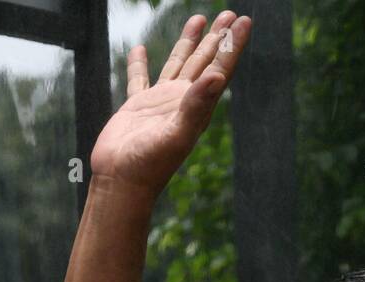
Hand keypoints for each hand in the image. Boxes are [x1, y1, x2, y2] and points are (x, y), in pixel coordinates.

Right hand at [90, 11, 251, 196]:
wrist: (122, 182)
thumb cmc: (150, 165)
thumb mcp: (177, 134)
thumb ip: (196, 105)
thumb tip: (217, 76)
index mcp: (196, 107)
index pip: (219, 69)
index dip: (232, 45)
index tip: (243, 21)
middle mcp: (182, 102)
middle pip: (203, 62)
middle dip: (217, 39)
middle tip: (228, 14)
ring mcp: (159, 104)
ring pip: (177, 64)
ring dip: (188, 43)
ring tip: (198, 19)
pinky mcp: (137, 108)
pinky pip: (139, 79)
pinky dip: (140, 63)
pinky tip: (140, 49)